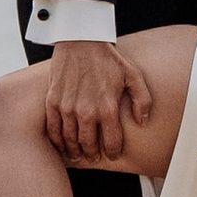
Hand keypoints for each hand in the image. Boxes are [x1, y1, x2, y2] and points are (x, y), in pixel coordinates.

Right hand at [41, 35, 147, 160]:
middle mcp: (86, 111)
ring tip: (77, 154)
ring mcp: (67, 107)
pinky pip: (53, 128)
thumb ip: (142, 99)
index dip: (113, 153)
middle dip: (92, 155)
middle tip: (94, 157)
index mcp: (108, 107)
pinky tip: (61, 144)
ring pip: (70, 140)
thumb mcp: (133, 74)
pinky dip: (57, 140)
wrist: (81, 39)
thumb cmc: (108, 57)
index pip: (112, 142)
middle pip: (89, 145)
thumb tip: (142, 121)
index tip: (112, 155)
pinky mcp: (53, 101)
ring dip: (74, 151)